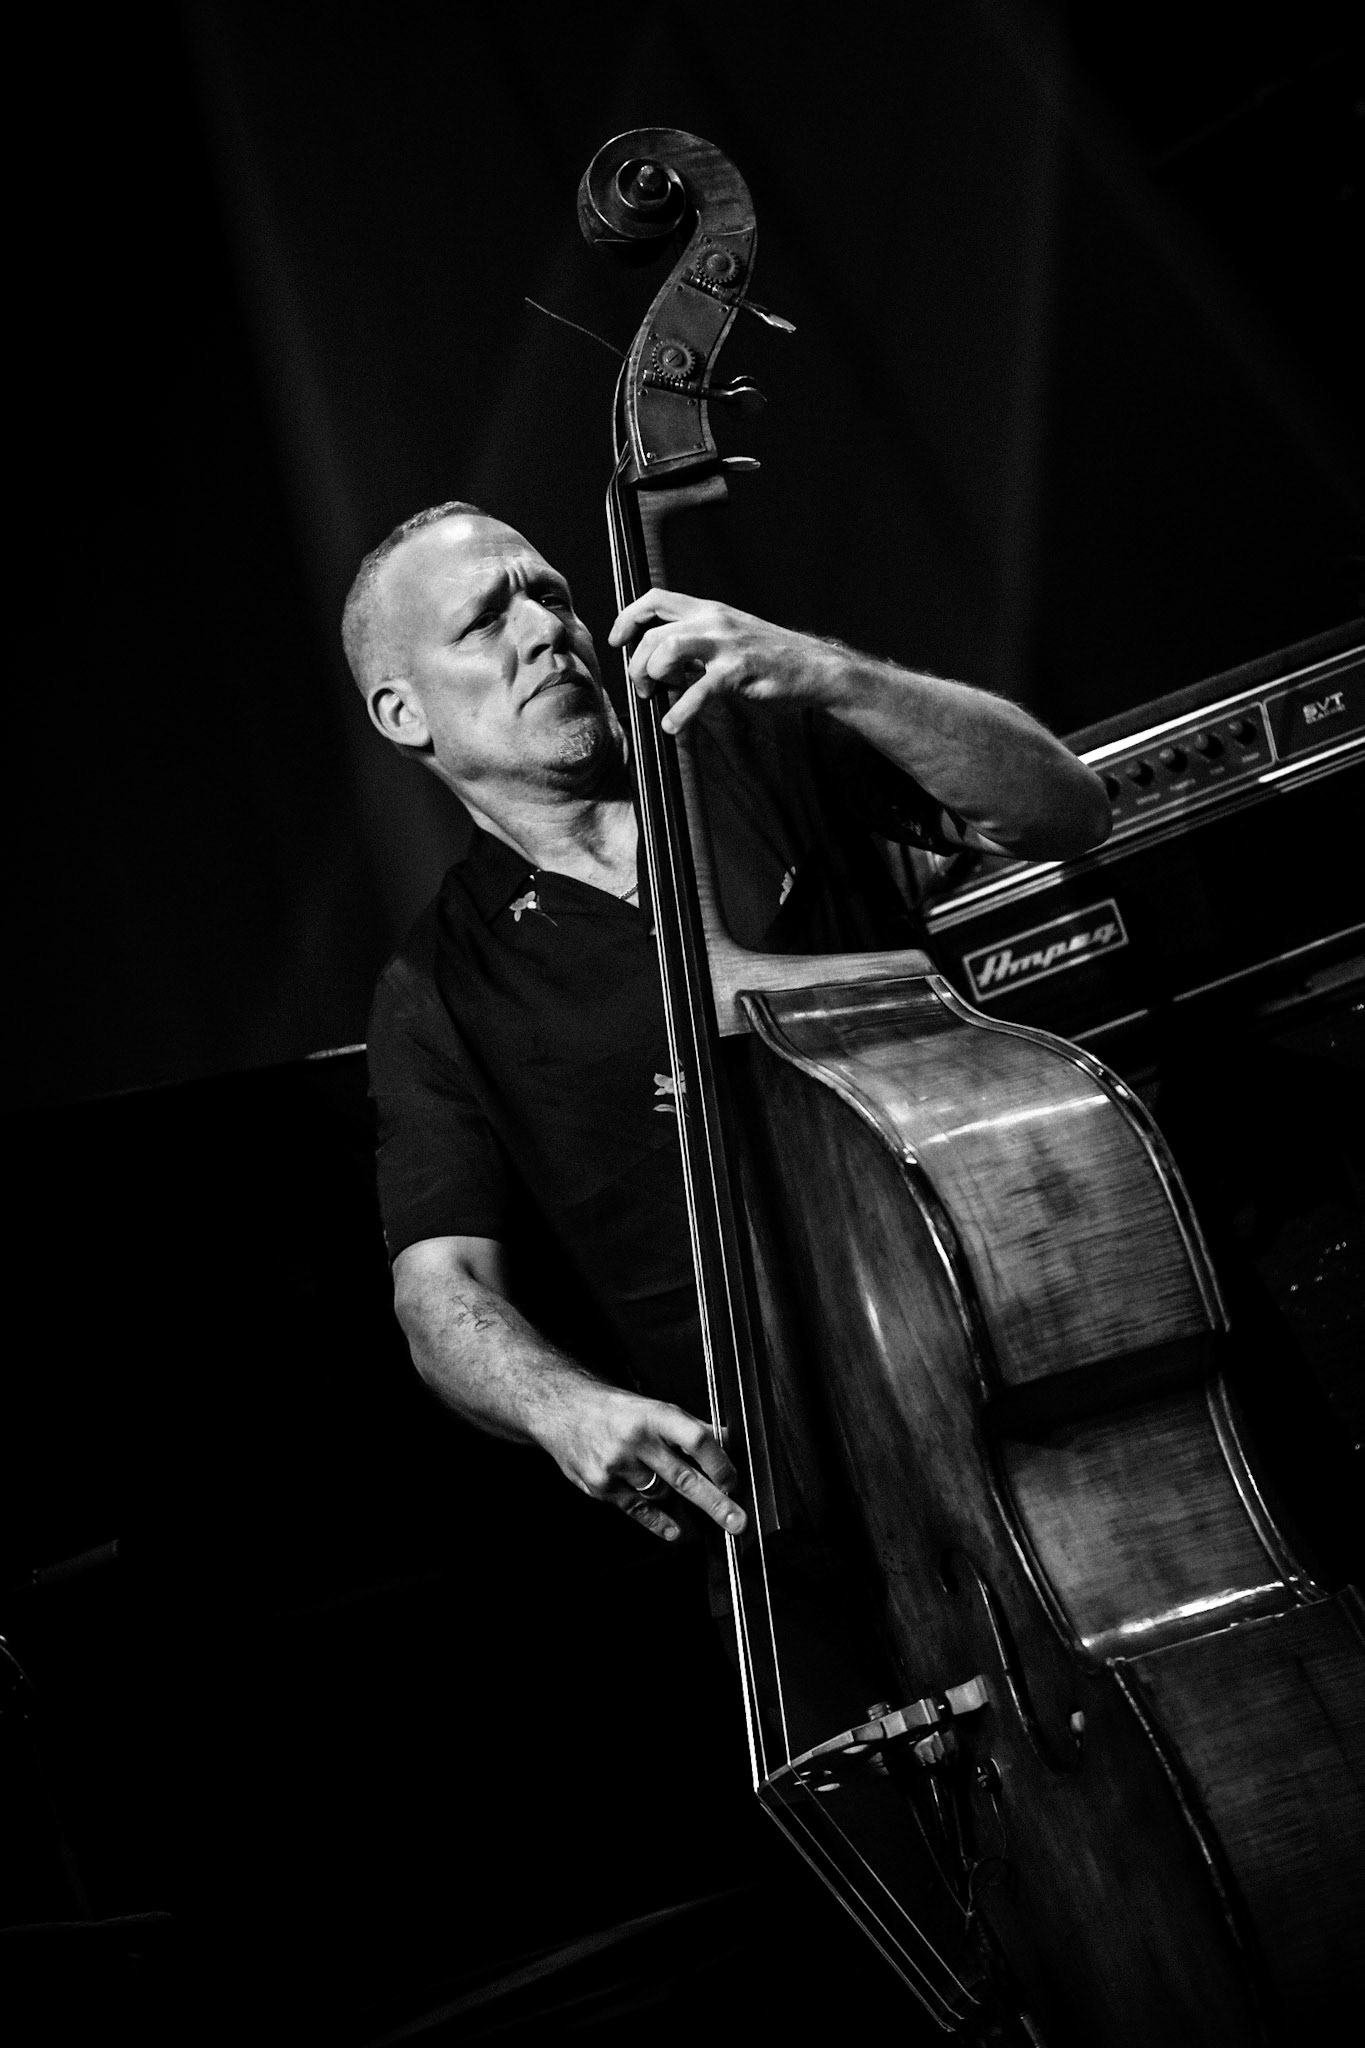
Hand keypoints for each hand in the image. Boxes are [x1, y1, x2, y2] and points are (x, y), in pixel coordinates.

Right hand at [537, 1380, 747, 1543]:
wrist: (561, 1410)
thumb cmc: (614, 1409)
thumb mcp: (653, 1408)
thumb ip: (690, 1428)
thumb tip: (729, 1439)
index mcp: (653, 1414)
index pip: (696, 1440)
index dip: (719, 1463)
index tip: (734, 1481)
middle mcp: (635, 1440)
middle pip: (684, 1477)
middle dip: (715, 1502)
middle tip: (739, 1522)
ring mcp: (616, 1466)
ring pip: (662, 1494)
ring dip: (678, 1499)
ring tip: (685, 1496)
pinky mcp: (601, 1486)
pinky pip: (639, 1510)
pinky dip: (659, 1521)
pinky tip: (675, 1529)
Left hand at [608, 588, 836, 736]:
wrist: (814, 667)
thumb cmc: (769, 658)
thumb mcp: (729, 636)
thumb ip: (697, 641)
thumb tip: (661, 660)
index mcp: (708, 610)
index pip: (655, 599)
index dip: (628, 618)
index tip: (618, 641)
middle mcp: (713, 620)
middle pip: (654, 632)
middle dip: (637, 664)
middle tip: (643, 688)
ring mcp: (726, 644)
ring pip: (668, 650)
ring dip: (653, 677)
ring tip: (659, 697)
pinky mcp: (738, 671)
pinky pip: (697, 691)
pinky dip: (679, 713)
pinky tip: (673, 725)